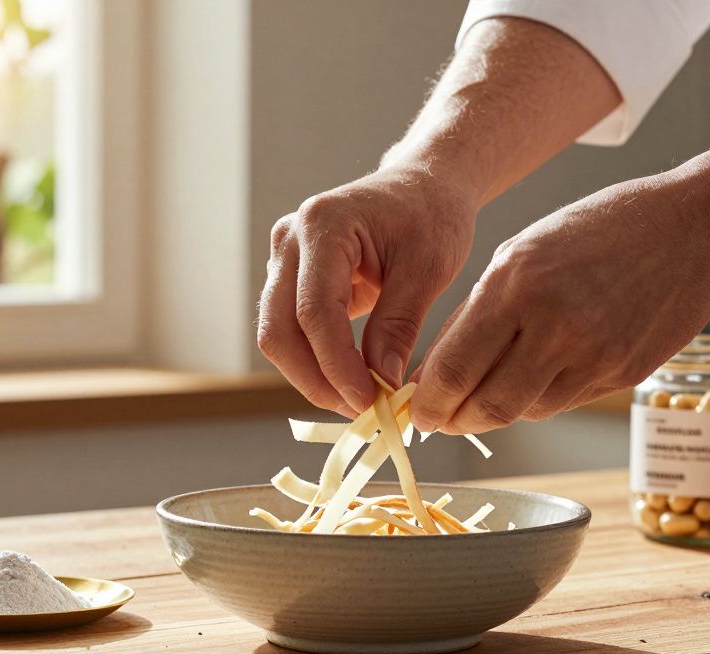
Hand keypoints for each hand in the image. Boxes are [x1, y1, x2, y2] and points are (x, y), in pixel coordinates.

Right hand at [257, 167, 476, 415]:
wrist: (424, 185)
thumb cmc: (432, 215)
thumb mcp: (428, 268)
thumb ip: (399, 324)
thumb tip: (381, 382)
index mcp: (322, 224)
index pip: (314, 310)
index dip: (336, 364)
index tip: (368, 401)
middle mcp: (289, 239)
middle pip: (278, 329)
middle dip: (315, 379)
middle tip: (360, 411)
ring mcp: (283, 258)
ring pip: (277, 335)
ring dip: (311, 376)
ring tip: (358, 401)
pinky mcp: (290, 278)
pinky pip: (290, 331)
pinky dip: (315, 362)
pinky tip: (350, 382)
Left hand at [410, 173, 709, 433]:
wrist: (694, 229)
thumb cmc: (598, 231)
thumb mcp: (520, 253)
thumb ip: (476, 314)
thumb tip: (433, 373)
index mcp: (515, 285)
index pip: (454, 369)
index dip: (428, 403)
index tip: (416, 411)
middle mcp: (553, 324)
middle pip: (487, 407)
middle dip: (455, 422)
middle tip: (440, 420)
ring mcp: (593, 354)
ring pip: (524, 412)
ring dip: (493, 413)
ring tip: (480, 397)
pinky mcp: (622, 374)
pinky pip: (562, 403)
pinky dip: (535, 400)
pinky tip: (528, 382)